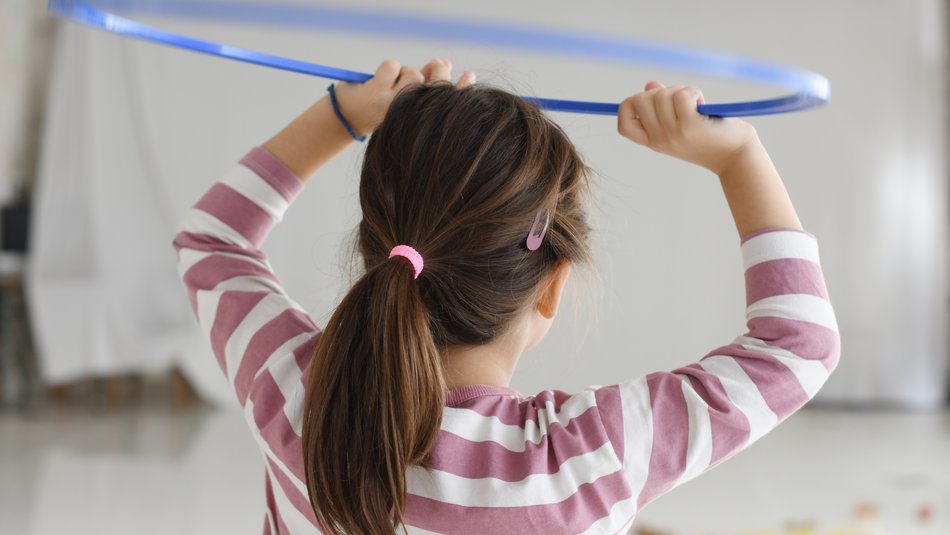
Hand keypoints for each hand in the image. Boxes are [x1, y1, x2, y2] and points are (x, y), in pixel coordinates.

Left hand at [332, 58, 476, 137]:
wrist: (348, 119)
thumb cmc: (380, 108)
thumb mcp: (406, 99)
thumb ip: (427, 83)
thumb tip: (444, 63)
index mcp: (419, 121)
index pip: (447, 104)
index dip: (462, 89)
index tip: (469, 75)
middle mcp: (409, 116)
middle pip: (432, 84)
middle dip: (435, 69)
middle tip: (435, 64)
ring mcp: (393, 104)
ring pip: (412, 73)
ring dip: (403, 72)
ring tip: (392, 85)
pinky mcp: (377, 92)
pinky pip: (392, 66)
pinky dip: (387, 68)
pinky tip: (378, 81)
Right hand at [617, 81, 757, 174]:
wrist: (735, 156)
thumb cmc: (709, 137)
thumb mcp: (680, 124)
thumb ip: (662, 106)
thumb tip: (650, 85)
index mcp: (653, 142)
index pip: (623, 125)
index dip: (629, 107)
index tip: (649, 103)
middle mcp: (659, 140)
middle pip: (640, 100)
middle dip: (660, 92)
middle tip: (679, 101)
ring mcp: (673, 134)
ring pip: (662, 95)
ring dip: (681, 90)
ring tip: (695, 103)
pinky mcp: (690, 126)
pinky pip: (682, 95)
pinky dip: (692, 91)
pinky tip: (702, 102)